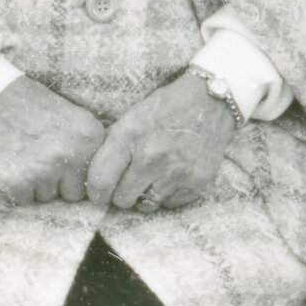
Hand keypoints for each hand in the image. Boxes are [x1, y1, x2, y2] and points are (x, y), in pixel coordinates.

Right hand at [0, 76, 105, 204]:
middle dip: (58, 183)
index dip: (77, 174)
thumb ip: (92, 150)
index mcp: (91, 138)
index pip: (95, 180)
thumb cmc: (37, 112)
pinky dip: (14, 189)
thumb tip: (102, 186)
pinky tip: (11, 164)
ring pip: (46, 199)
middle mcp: (70, 154)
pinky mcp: (14, 181)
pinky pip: (21, 201)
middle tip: (41, 157)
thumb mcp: (77, 121)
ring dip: (36, 185)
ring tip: (25, 157)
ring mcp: (43, 169)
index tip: (63, 160)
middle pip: (72, 194)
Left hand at [85, 70, 236, 211]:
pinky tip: (173, 175)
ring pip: (146, 206)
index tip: (101, 191)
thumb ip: (112, 146)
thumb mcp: (132, 117)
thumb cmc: (167, 106)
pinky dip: (169, 194)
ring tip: (152, 177)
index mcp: (130, 137)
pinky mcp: (198, 182)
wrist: (213, 99)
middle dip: (122, 192)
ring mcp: (177, 172)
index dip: (96, 192)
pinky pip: (171, 203)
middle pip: (121, 200)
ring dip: (145, 195)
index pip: (99, 183)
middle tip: (131, 179)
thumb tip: (93, 176)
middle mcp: (152, 158)